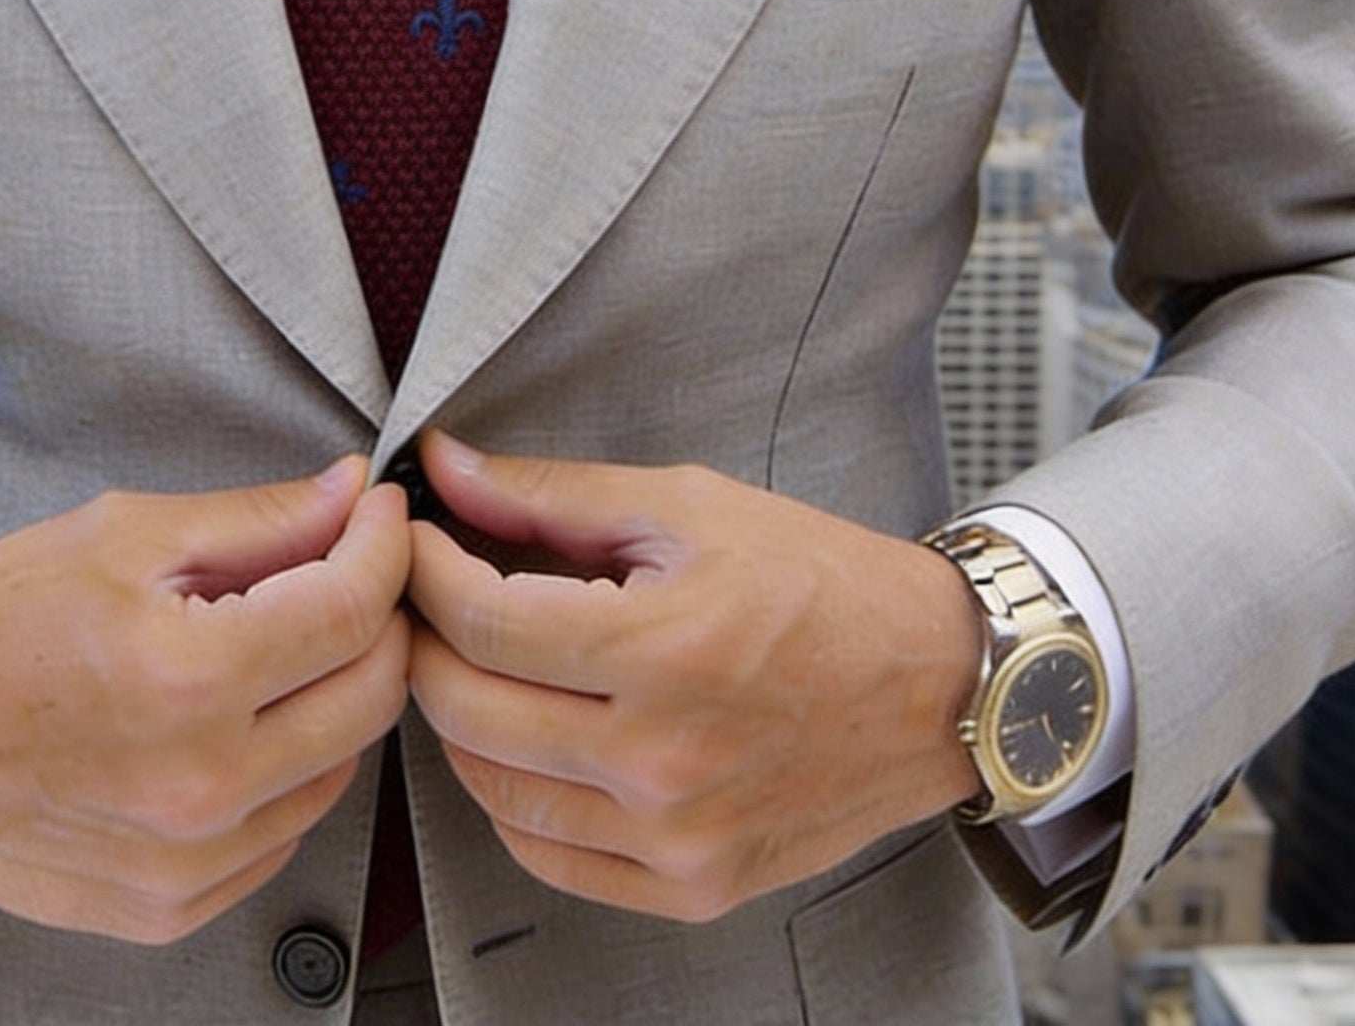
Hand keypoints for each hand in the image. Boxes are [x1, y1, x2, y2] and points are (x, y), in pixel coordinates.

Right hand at [0, 456, 410, 942]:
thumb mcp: (122, 534)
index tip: (378, 515)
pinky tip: (236, 719)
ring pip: (341, 765)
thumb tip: (349, 497)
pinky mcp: (171, 908)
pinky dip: (286, 767)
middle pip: (371, 694)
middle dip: (376, 615)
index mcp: (183, 678)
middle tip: (344, 568)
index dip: (384, 545)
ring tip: (274, 643)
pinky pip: (285, 830)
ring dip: (332, 693)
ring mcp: (186, 864)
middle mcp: (197, 786)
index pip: (352, 608)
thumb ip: (256, 520)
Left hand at [405, 430, 981, 923]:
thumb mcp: (687, 505)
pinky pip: (548, 857)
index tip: (417, 538)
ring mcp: (676, 837)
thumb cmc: (820, 582)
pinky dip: (511, 798)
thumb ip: (551, 494)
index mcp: (663, 651)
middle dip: (426, 639)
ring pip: (491, 790)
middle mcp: (663, 760)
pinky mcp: (692, 886)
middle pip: (467, 708)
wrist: (937, 683)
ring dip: (460, 718)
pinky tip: (525, 739)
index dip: (424, 570)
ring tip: (476, 660)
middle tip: (431, 594)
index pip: (480, 620)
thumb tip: (445, 468)